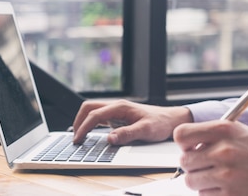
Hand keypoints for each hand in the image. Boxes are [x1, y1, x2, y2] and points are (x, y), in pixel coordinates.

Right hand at [72, 99, 192, 144]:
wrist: (171, 120)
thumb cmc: (161, 123)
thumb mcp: (146, 130)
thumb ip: (127, 134)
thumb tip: (109, 138)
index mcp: (121, 107)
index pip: (94, 115)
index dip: (83, 127)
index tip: (78, 140)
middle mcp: (117, 106)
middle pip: (89, 108)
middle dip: (79, 120)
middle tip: (75, 137)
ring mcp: (117, 111)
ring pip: (93, 111)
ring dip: (84, 121)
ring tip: (79, 136)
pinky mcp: (119, 116)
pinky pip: (100, 117)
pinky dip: (91, 124)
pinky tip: (90, 133)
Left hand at [173, 120, 247, 195]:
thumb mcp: (237, 130)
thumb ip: (211, 135)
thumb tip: (186, 145)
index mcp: (223, 129)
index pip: (181, 134)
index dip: (184, 142)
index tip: (191, 147)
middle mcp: (223, 151)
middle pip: (184, 161)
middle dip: (193, 164)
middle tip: (205, 165)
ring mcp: (227, 175)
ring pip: (192, 181)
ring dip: (201, 181)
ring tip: (219, 176)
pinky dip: (212, 193)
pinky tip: (227, 187)